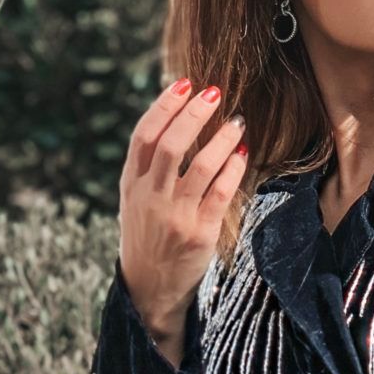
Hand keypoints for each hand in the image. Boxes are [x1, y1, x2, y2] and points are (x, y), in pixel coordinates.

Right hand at [118, 76, 249, 364]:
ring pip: (199, 167)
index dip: (165, 106)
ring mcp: (175, 217)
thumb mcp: (135, 200)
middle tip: (214, 93)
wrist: (149, 290)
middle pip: (170, 145)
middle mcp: (150, 198)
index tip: (185, 84)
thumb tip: (175, 119)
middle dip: (193, 115)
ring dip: (220, 139)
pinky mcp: (199, 234)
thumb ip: (149, 166)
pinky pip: (220, 194)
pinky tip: (242, 154)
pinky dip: (233, 170)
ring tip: (237, 122)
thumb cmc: (147, 237)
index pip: (145, 135)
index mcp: (131, 184)